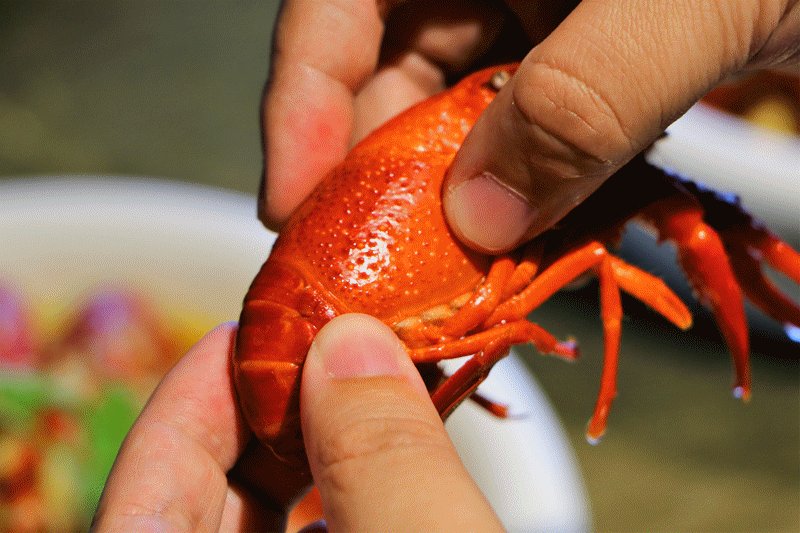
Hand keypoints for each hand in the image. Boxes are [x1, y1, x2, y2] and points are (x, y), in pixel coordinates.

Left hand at [91, 315, 502, 531]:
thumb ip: (385, 458)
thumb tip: (352, 343)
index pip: (150, 480)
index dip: (202, 386)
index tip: (264, 319)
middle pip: (208, 490)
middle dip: (278, 404)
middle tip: (336, 338)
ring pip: (269, 514)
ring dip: (323, 443)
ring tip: (375, 379)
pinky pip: (321, 531)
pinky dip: (351, 490)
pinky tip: (396, 451)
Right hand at [259, 0, 797, 250]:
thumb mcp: (690, 5)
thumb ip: (584, 97)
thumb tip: (484, 215)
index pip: (337, 1)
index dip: (301, 98)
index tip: (293, 199)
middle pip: (392, 75)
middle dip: (381, 176)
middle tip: (375, 270)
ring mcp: (542, 22)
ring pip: (459, 121)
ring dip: (453, 201)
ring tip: (447, 276)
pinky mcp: (586, 70)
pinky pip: (528, 140)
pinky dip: (522, 196)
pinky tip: (519, 245)